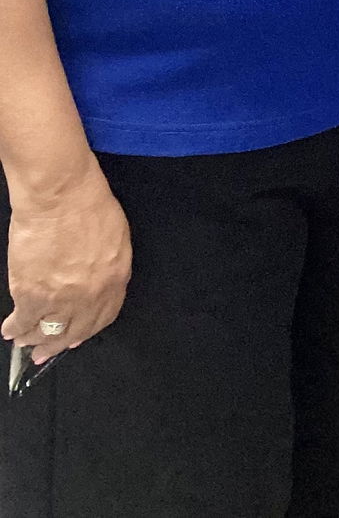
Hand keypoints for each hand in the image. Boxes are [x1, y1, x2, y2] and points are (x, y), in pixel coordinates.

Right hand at [3, 169, 131, 362]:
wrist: (60, 197)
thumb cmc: (89, 205)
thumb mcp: (116, 238)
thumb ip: (108, 267)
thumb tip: (96, 286)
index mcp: (115, 278)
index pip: (104, 317)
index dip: (87, 330)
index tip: (76, 337)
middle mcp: (91, 296)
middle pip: (75, 331)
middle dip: (59, 344)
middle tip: (45, 353)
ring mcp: (61, 299)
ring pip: (46, 331)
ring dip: (33, 340)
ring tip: (24, 342)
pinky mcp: (32, 295)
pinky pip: (22, 322)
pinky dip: (13, 329)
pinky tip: (8, 330)